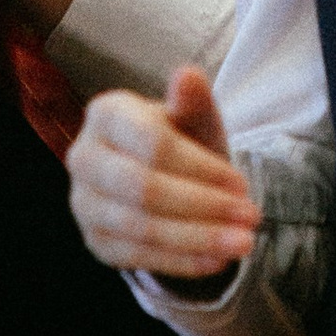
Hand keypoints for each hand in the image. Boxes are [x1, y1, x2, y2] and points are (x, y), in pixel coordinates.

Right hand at [67, 65, 257, 281]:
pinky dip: (182, 260)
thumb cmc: (181, 140)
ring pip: (141, 227)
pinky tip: (218, 260)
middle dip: (203, 207)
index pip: (152, 144)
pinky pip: (138, 256)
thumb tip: (188, 75)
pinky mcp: (95, 241)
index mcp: (105, 114)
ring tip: (244, 242)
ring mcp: (84, 203)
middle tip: (251, 217)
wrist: (164, 178)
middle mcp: (84, 157)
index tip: (243, 184)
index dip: (200, 168)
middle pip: (144, 189)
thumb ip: (192, 101)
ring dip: (198, 238)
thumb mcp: (193, 118)